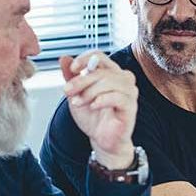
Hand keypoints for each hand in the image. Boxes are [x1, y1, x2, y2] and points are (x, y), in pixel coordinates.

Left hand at [59, 52, 137, 168]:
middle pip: (102, 70)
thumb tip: (64, 58)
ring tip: (79, 103)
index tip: (72, 69)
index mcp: (110, 73)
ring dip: (90, 92)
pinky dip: (102, 100)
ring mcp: (129, 92)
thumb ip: (71, 77)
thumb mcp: (76, 94)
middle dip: (81, 81)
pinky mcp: (131, 106)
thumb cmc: (93, 117)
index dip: (84, 59)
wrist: (101, 139)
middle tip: (67, 92)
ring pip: (110, 82)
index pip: (99, 56)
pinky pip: (118, 97)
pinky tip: (93, 106)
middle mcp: (123, 79)